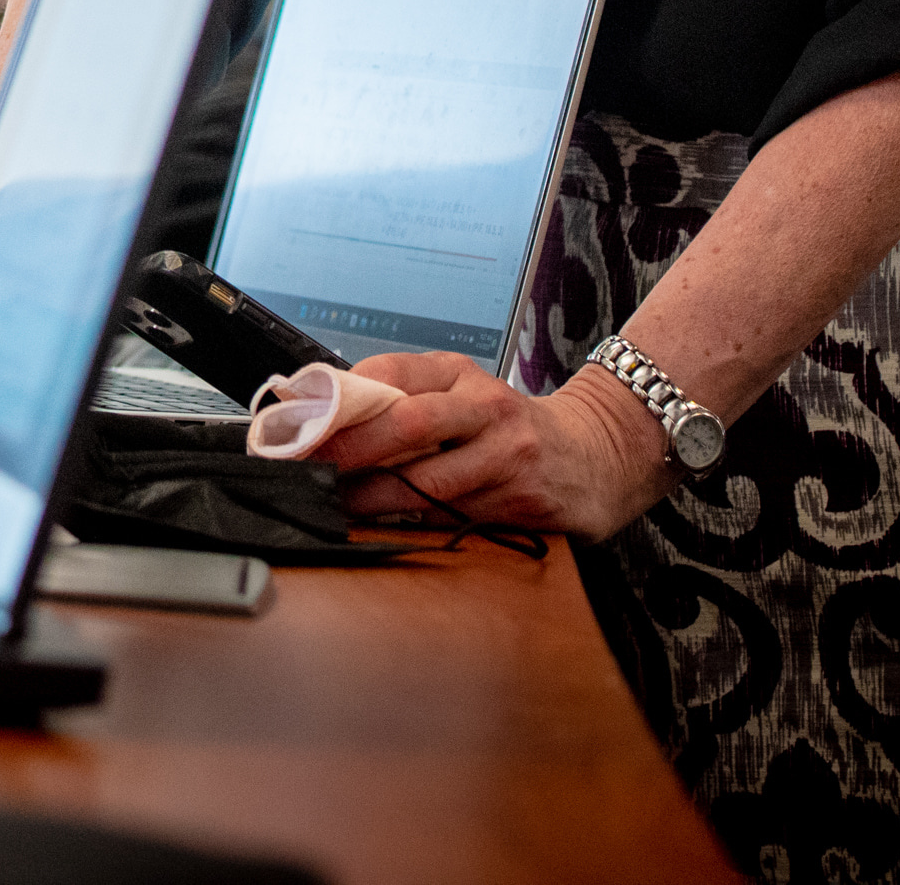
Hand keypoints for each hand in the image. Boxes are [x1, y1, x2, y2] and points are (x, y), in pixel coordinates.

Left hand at [312, 355, 669, 541]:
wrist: (597, 455)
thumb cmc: (509, 425)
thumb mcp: (461, 392)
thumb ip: (402, 395)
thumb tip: (325, 410)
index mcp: (460, 375)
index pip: (391, 375)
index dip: (342, 401)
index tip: (303, 424)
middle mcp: (486, 408)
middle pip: (409, 423)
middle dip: (353, 448)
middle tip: (311, 467)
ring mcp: (507, 456)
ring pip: (428, 481)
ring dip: (374, 497)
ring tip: (337, 502)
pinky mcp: (522, 501)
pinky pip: (454, 517)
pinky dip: (413, 521)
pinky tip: (384, 523)